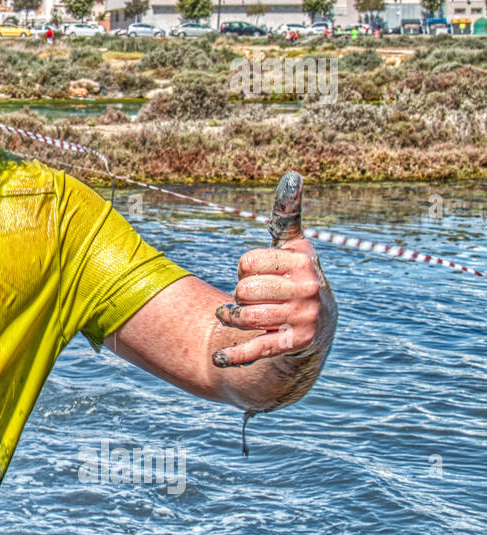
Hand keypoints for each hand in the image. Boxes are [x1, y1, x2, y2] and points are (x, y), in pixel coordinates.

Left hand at [211, 171, 336, 367]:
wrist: (317, 328)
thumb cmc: (295, 279)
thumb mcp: (292, 247)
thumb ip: (287, 215)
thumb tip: (292, 175)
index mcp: (304, 260)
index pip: (247, 262)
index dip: (246, 269)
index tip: (262, 274)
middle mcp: (309, 289)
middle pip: (244, 290)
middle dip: (240, 295)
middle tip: (255, 299)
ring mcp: (304, 318)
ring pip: (245, 316)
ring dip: (233, 319)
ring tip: (239, 318)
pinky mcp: (295, 345)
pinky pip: (257, 348)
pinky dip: (235, 356)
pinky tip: (218, 359)